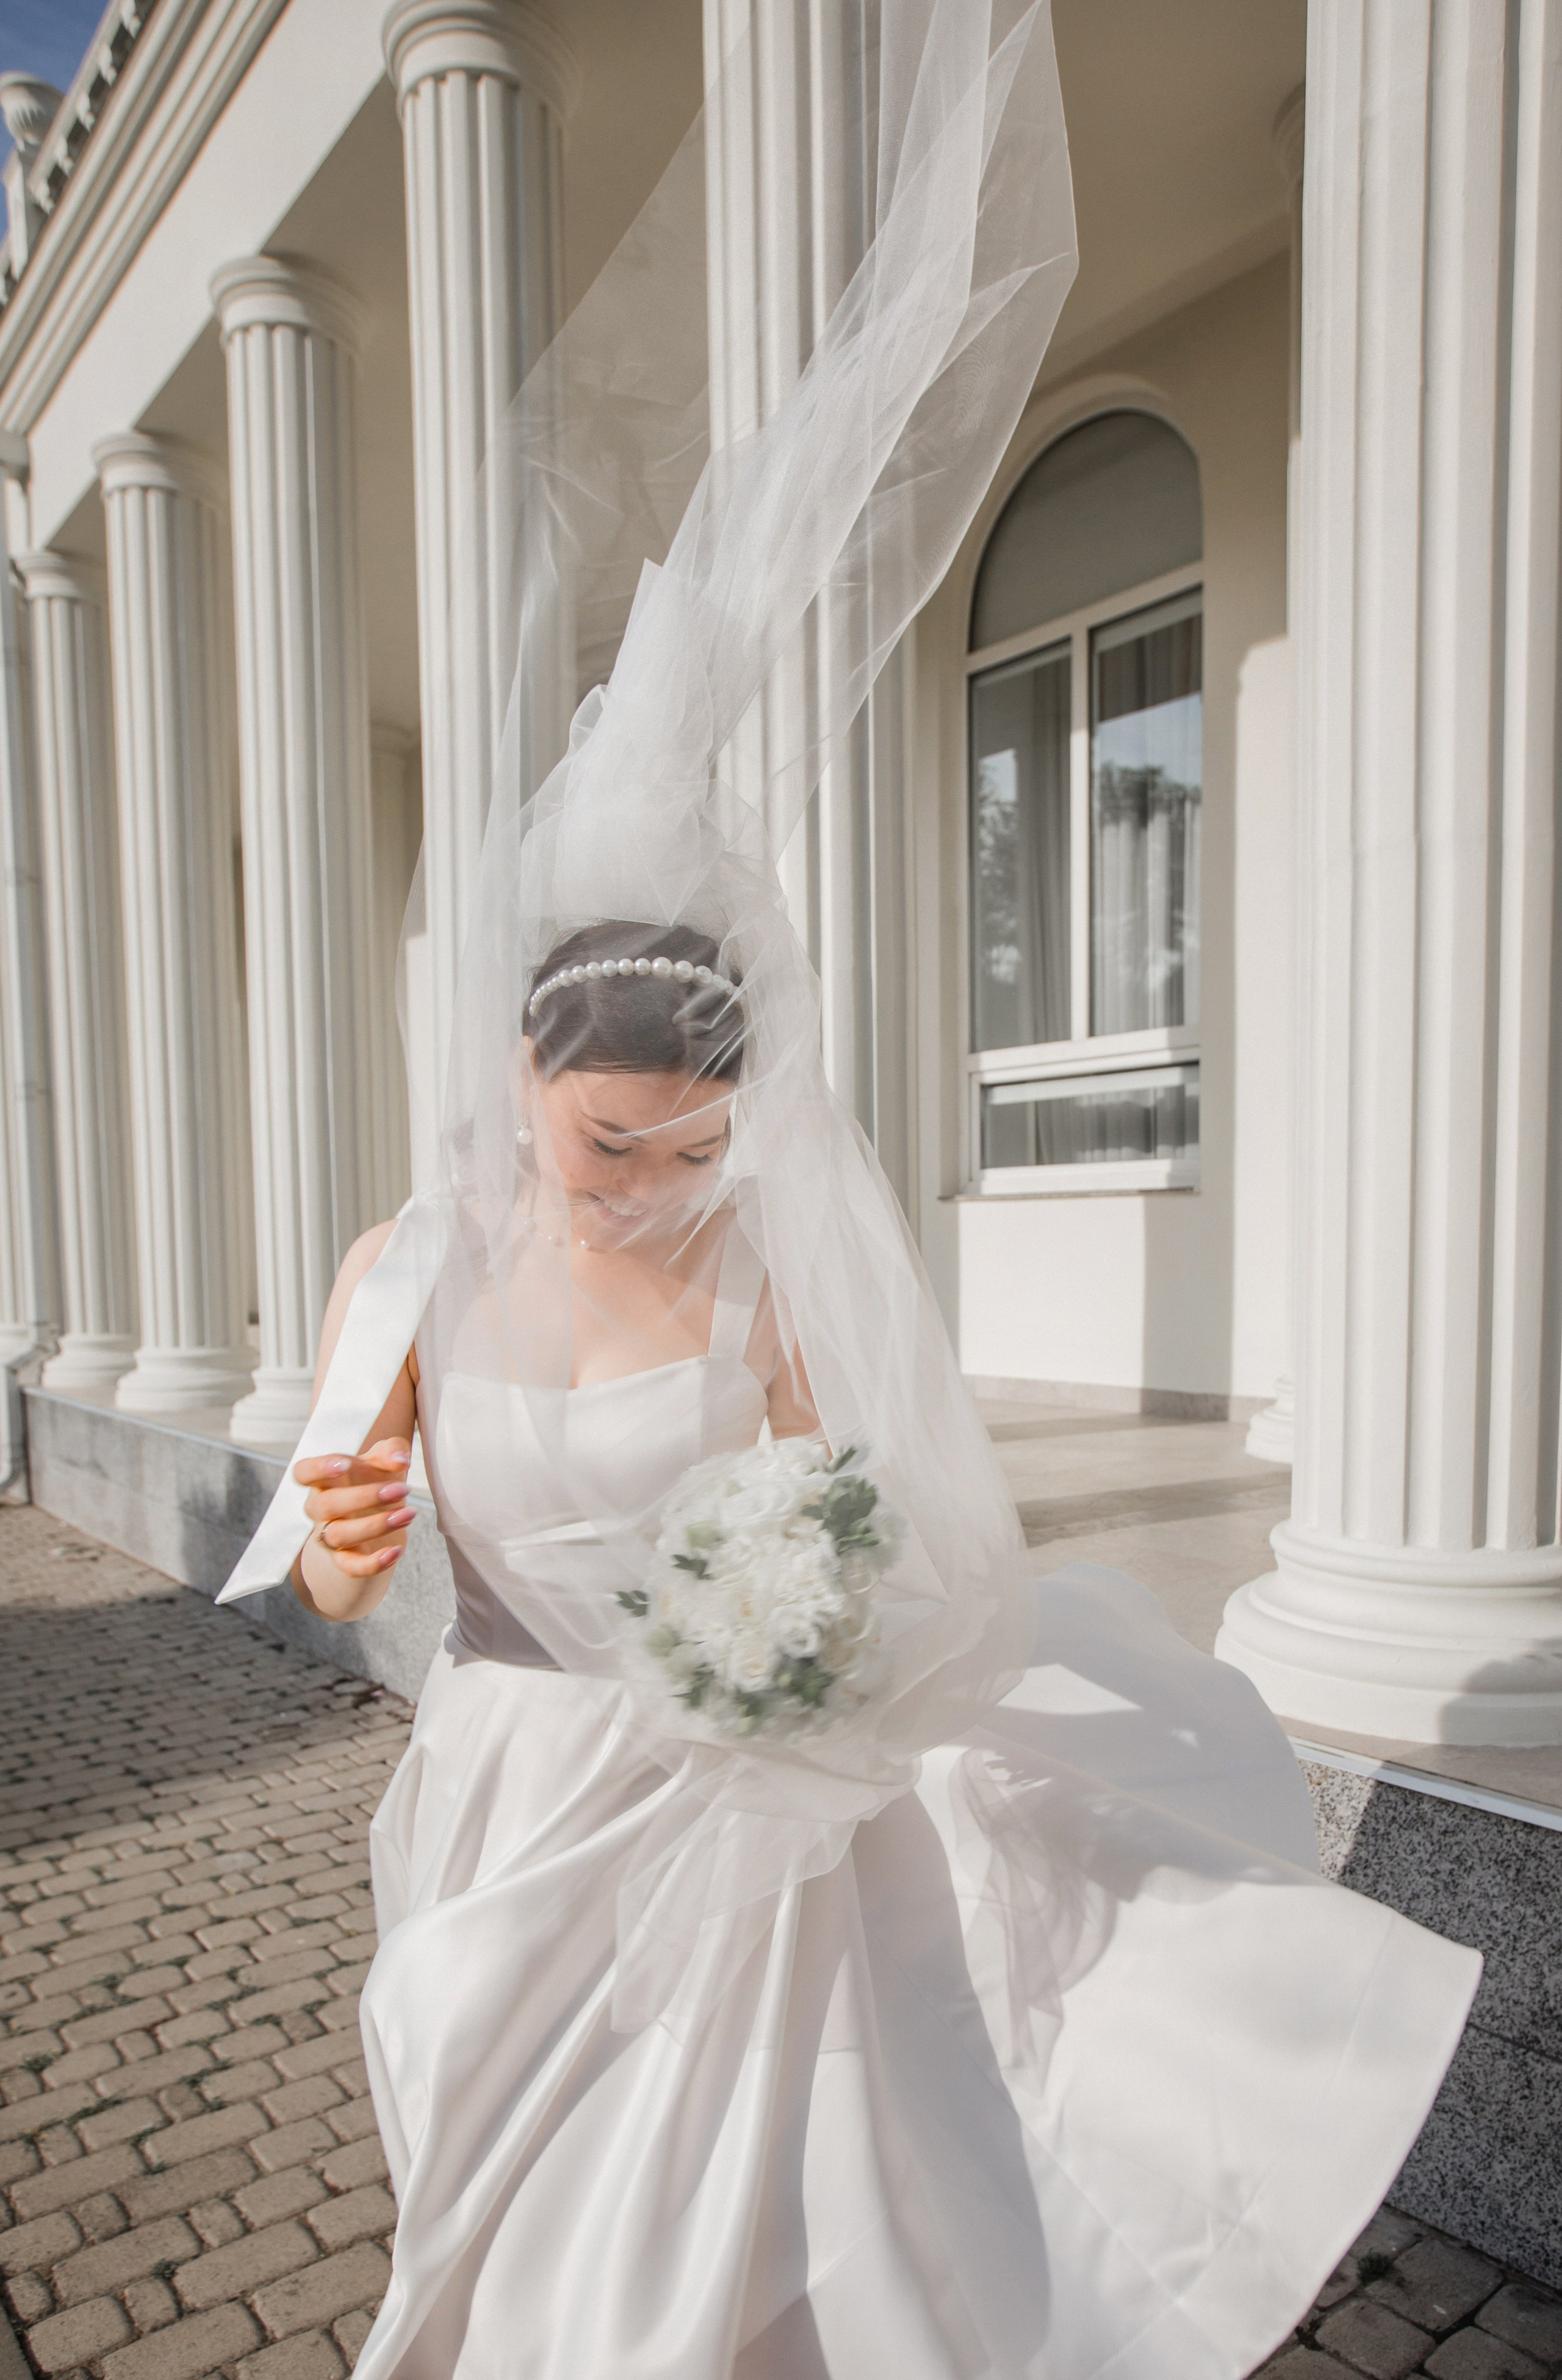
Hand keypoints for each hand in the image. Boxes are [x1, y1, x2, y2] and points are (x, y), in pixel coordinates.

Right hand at [294, 1438, 414, 1578]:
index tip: (345, 1463)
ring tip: (407, 1514)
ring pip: (339, 1534)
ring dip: (375, 1526)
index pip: (304, 1472)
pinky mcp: (344, 1561)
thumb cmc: (373, 1483)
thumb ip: (392, 1451)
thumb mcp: (383, 1463)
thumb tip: (399, 1459)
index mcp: (325, 1480)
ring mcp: (330, 1536)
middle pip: (327, 1504)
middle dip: (365, 1496)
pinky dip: (373, 1563)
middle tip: (401, 1490)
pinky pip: (351, 1566)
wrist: (373, 1523)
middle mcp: (321, 1509)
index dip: (318, 1468)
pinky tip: (395, 1552)